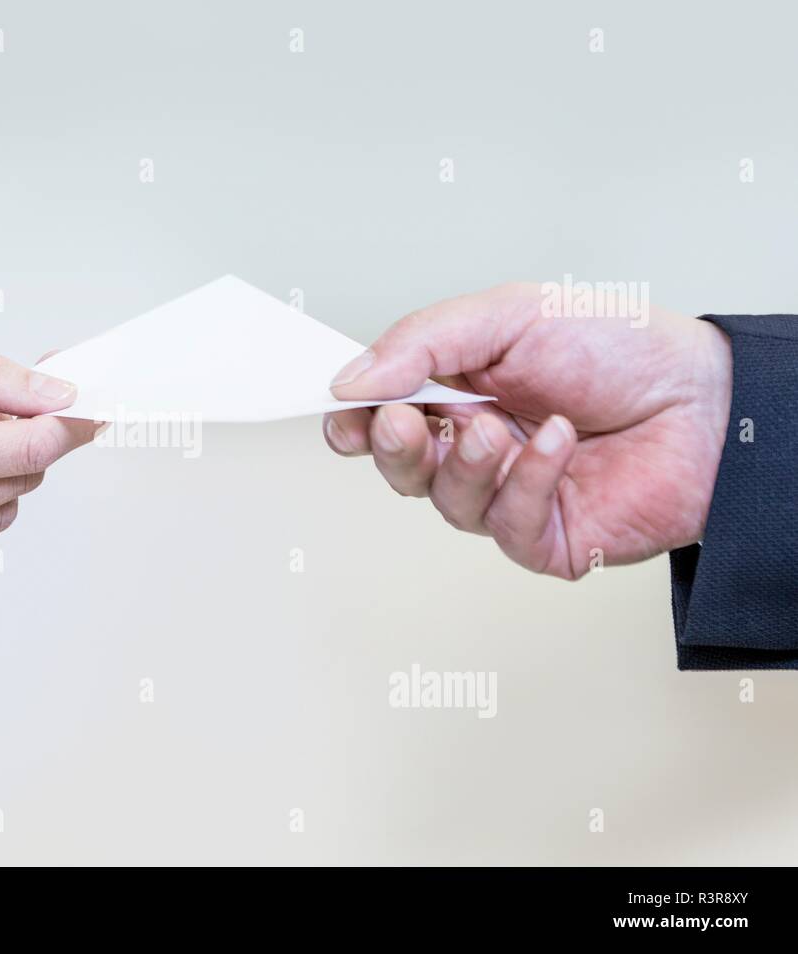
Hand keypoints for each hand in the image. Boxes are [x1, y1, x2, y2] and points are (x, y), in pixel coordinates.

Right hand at [323, 283, 732, 578]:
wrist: (711, 396)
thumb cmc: (622, 348)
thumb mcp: (510, 313)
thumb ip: (422, 342)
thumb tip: (350, 380)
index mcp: (456, 391)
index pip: (379, 416)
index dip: (353, 420)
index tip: (345, 410)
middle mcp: (475, 446)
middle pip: (399, 468)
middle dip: (393, 449)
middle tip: (405, 423)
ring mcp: (508, 494)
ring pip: (445, 502)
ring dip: (465, 463)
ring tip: (497, 427)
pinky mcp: (545, 537)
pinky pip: (506, 526)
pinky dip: (527, 481)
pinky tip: (557, 443)